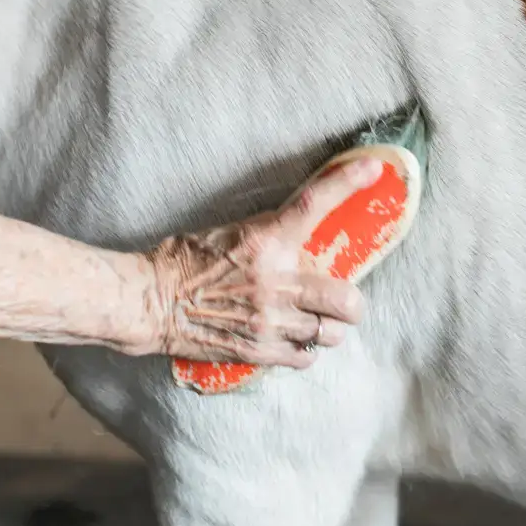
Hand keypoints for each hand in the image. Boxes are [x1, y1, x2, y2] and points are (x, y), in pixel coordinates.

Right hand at [142, 157, 382, 365]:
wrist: (151, 302)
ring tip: (315, 321)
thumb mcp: (230, 231)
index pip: (314, 203)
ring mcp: (271, 321)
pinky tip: (294, 339)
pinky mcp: (260, 351)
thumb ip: (271, 233)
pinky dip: (305, 350)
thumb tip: (302, 230)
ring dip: (327, 327)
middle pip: (347, 299)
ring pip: (330, 333)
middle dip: (351, 302)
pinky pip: (305, 357)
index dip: (348, 181)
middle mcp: (277, 282)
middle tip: (342, 299)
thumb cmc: (186, 261)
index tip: (374, 168)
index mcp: (267, 241)